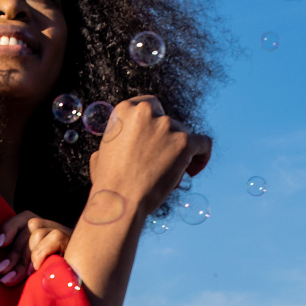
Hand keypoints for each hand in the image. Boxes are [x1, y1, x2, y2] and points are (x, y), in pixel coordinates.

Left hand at [0, 212, 70, 286]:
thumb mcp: (34, 272)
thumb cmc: (55, 282)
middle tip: (4, 276)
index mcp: (43, 232)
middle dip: (14, 256)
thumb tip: (2, 270)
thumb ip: (21, 265)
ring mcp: (64, 232)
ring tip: (28, 275)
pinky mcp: (74, 239)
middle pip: (27, 231)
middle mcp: (53, 228)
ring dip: (29, 257)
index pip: (24, 219)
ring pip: (38, 232)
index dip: (9, 228)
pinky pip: (55, 237)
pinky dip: (44, 253)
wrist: (84, 288)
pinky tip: (40, 269)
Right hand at [84, 98, 209, 220]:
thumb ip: (117, 139)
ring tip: (170, 174)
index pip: (149, 104)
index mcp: (125, 110)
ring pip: (184, 134)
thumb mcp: (102, 152)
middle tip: (161, 159)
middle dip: (166, 138)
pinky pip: (203, 143)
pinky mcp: (185, 142)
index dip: (155, 120)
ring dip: (179, 150)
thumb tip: (124, 140)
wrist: (119, 201)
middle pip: (168, 120)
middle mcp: (147, 112)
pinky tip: (194, 169)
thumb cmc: (108, 183)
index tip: (156, 134)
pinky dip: (202, 155)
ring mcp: (167, 126)